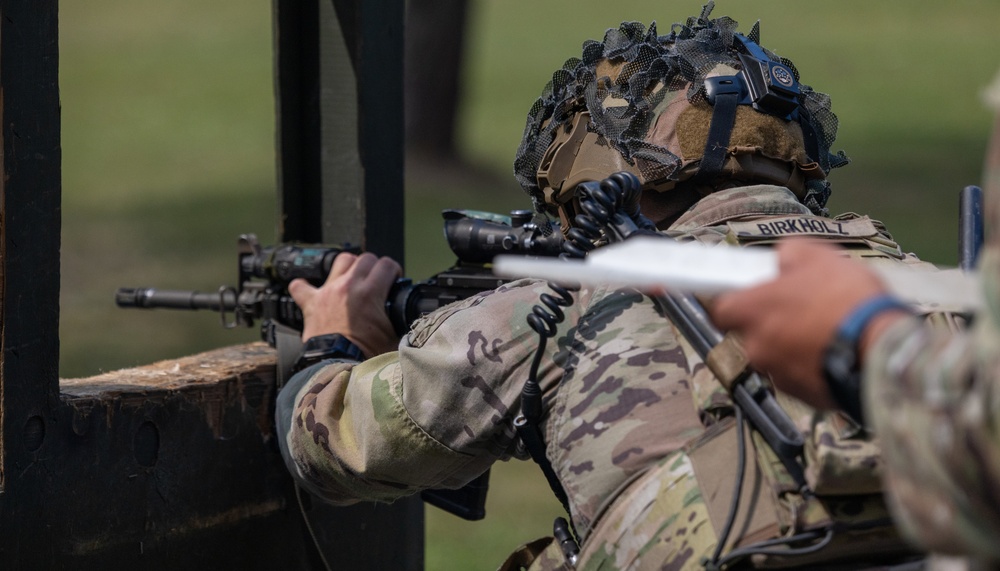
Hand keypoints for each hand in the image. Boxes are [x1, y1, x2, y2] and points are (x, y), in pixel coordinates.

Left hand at [288, 252, 402, 357]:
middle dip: (374, 267)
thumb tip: (406, 316)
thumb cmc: (366, 355)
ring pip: (340, 261)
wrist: (339, 367)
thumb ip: (399, 318)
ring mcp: (328, 292)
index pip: (387, 265)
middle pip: (365, 259)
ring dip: (348, 267)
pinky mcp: (312, 303)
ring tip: (352, 279)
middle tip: (376, 280)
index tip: (394, 279)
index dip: (394, 270)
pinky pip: (299, 286)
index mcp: (371, 293)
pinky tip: (309, 288)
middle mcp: (349, 286)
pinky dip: (304, 286)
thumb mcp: (393, 335)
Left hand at [709, 240, 900, 409]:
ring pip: (777, 356)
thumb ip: (789, 254)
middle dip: (772, 324)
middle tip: (803, 310)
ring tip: (828, 331)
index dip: (737, 302)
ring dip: (793, 345)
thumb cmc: (847, 300)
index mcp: (753, 310)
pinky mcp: (801, 395)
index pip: (721, 310)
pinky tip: (836, 353)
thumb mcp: (818, 257)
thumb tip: (781, 259)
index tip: (752, 296)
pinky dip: (811, 366)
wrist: (881, 351)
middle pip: (752, 334)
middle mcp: (756, 345)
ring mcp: (777, 374)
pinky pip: (799, 376)